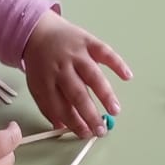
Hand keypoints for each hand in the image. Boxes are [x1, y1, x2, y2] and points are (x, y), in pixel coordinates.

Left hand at [21, 12, 130, 139]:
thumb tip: (63, 128)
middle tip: (101, 130)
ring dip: (105, 94)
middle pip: (77, 94)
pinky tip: (127, 77)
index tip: (86, 134)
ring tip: (115, 111)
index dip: (74, 122)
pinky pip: (105, 52)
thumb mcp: (37, 86)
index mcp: (46, 81)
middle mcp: (61, 68)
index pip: (61, 107)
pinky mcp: (88, 42)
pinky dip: (117, 64)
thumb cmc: (41, 65)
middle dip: (90, 115)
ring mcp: (76, 54)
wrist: (39, 31)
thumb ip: (49, 108)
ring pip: (92, 75)